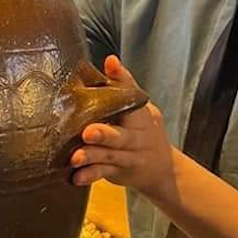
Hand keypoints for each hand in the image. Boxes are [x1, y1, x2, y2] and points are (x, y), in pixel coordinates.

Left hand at [70, 56, 174, 199]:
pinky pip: (103, 175)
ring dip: (92, 157)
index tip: (111, 64)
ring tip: (75, 158)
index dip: (123, 79)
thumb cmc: (142, 131)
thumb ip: (123, 87)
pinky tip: (75, 177)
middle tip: (88, 132)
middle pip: (122, 136)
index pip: (134, 95)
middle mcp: (138, 138)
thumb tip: (110, 59)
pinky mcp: (119, 173)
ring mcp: (129, 158)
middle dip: (105, 134)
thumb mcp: (139, 109)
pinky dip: (90, 176)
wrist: (162, 169)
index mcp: (142, 117)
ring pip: (110, 157)